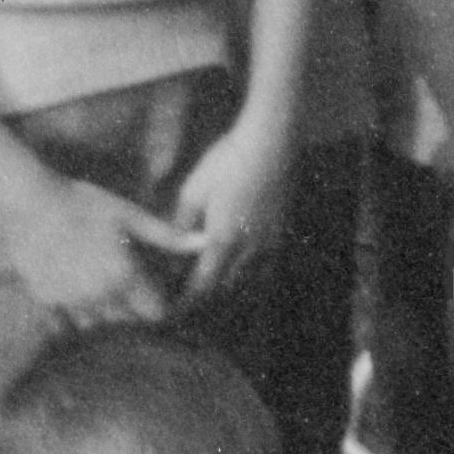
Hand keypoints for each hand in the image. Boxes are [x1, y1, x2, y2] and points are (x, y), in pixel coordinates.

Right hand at [8, 174, 207, 328]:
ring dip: (105, 314)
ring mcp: (70, 302)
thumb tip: (207, 241)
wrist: (27, 203)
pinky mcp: (46, 301)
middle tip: (130, 286)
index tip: (156, 290)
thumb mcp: (128, 214)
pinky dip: (76, 314)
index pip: (154, 313)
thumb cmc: (82, 203)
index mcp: (123, 276)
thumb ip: (167, 235)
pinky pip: (68, 322)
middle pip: (127, 322)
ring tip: (102, 288)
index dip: (158, 303)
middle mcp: (99, 296)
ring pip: (98, 324)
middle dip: (133, 309)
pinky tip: (76, 291)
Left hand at [168, 115, 291, 300]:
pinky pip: (265, 267)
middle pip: (224, 288)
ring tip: (212, 281)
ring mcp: (269, 243)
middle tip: (187, 295)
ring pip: (247, 280)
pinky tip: (240, 264)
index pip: (202, 287)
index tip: (173, 310)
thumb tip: (171, 248)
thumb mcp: (192, 190)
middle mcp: (249, 250)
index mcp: (222, 242)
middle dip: (205, 295)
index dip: (187, 303)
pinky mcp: (282, 233)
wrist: (270, 143)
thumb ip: (181, 225)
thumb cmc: (226, 162)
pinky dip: (250, 274)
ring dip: (228, 285)